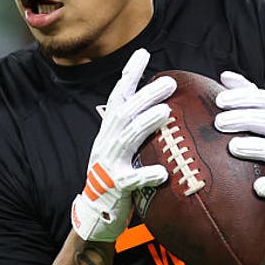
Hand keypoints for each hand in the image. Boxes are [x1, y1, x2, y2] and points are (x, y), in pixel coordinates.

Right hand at [70, 48, 175, 241]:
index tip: (143, 52)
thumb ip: (137, 128)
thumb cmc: (116, 176)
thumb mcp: (123, 147)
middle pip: (124, 111)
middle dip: (145, 95)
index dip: (130, 74)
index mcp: (109, 130)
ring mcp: (109, 163)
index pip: (118, 95)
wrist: (95, 212)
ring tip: (165, 112)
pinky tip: (162, 172)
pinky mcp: (115, 186)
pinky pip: (131, 180)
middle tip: (170, 82)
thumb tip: (164, 105)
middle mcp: (107, 141)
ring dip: (145, 123)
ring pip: (127, 138)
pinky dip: (146, 175)